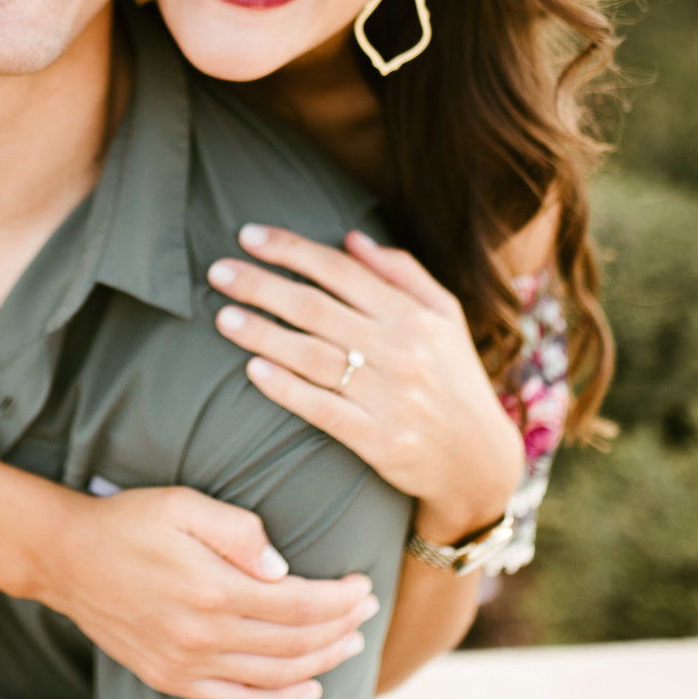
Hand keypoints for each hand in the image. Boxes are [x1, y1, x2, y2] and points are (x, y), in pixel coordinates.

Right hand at [32, 486, 380, 698]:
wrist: (67, 559)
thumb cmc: (128, 522)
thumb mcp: (183, 504)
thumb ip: (238, 531)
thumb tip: (282, 567)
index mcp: (212, 589)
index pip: (299, 603)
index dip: (339, 598)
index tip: (364, 586)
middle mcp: (203, 636)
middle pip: (295, 643)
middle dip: (340, 627)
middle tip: (367, 611)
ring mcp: (186, 665)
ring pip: (275, 676)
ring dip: (321, 663)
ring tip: (350, 644)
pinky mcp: (171, 680)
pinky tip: (307, 690)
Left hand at [210, 225, 523, 542]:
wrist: (479, 462)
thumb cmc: (454, 378)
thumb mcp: (445, 318)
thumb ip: (401, 272)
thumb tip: (350, 237)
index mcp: (415, 315)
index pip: (340, 270)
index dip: (291, 249)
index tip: (248, 236)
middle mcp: (403, 351)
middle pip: (316, 309)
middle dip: (261, 286)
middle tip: (218, 271)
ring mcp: (390, 398)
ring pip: (312, 356)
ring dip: (262, 333)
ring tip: (223, 318)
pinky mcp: (378, 441)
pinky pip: (321, 408)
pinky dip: (284, 388)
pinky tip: (252, 369)